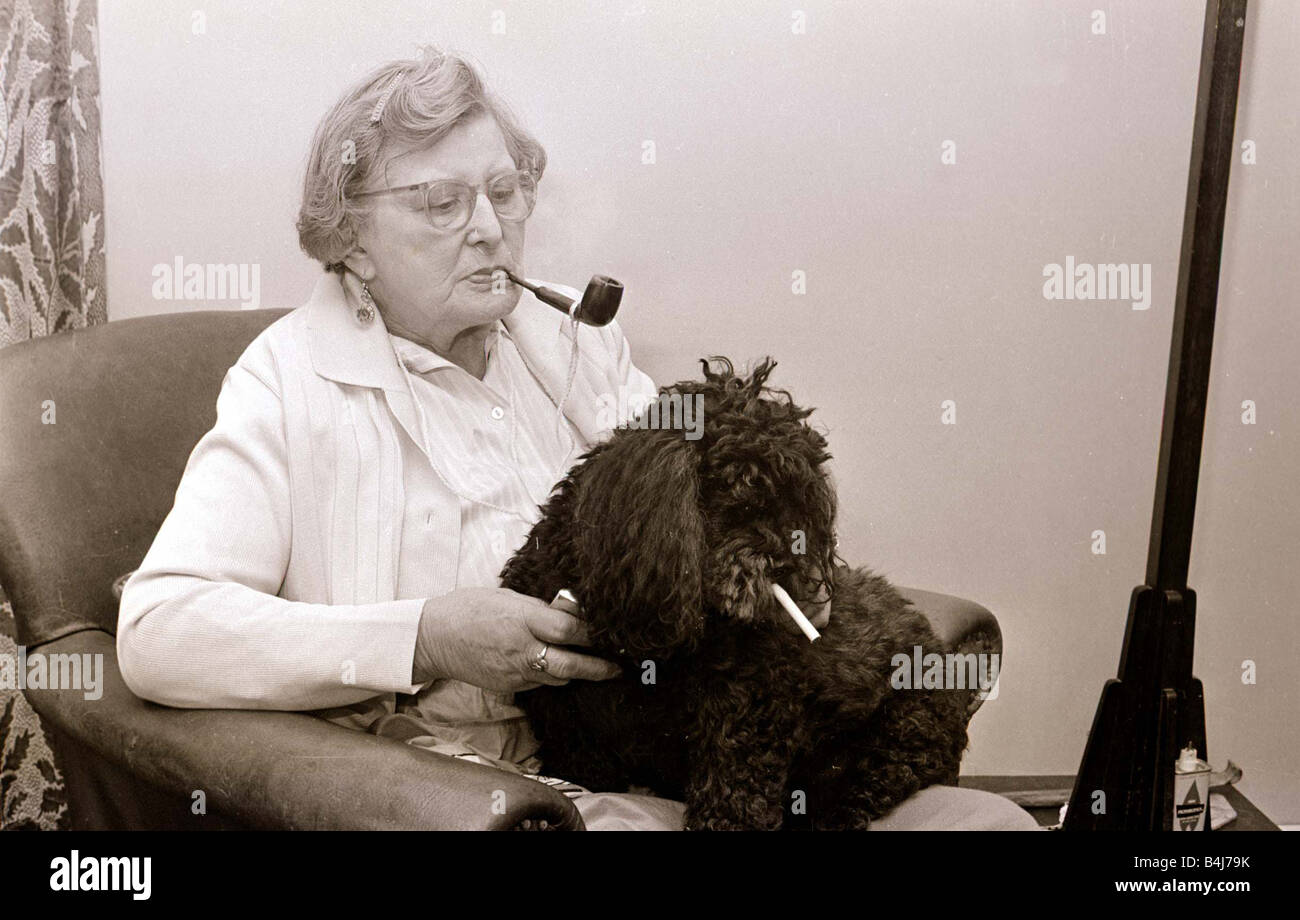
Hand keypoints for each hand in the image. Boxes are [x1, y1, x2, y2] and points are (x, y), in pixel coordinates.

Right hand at [412, 587, 621, 692]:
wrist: (432, 637)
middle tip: (617, 667)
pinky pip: (538, 684)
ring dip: (575, 673)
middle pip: (571, 666)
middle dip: (599, 668)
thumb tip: (570, 613)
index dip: (594, 634)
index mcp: (523, 621)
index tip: (611, 632)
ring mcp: (514, 673)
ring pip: (557, 679)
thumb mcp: (507, 598)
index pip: (570, 631)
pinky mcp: (508, 687)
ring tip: (593, 665)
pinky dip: (550, 676)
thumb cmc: (468, 609)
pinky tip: (552, 665)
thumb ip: (539, 609)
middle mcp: (522, 650)